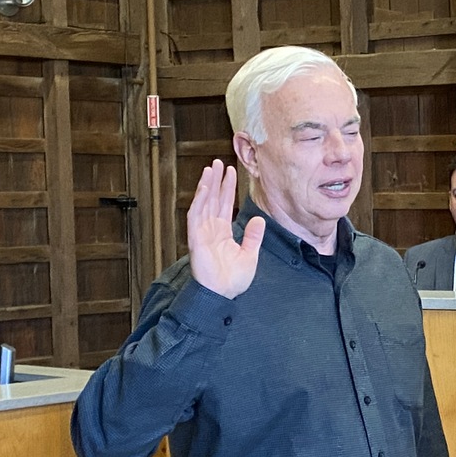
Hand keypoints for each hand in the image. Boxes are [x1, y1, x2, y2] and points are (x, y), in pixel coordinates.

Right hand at [186, 160, 264, 299]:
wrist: (222, 294)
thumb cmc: (232, 280)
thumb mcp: (250, 255)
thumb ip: (253, 237)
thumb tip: (259, 220)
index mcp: (222, 233)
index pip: (224, 205)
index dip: (227, 188)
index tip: (231, 172)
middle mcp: (211, 229)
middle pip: (213, 199)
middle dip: (216, 181)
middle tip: (219, 162)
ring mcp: (202, 233)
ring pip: (204, 203)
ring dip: (207, 185)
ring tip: (211, 168)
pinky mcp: (196, 238)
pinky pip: (196, 215)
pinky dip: (200, 200)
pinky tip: (205, 186)